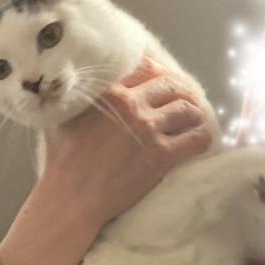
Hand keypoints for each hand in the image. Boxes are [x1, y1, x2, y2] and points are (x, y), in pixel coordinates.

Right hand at [0, 57, 211, 264]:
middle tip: (185, 99)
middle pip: (169, 86)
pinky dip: (202, 138)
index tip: (161, 81)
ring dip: (194, 113)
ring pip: (186, 110)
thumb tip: (76, 86)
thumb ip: (78, 97)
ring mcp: (149, 130)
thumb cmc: (62, 159)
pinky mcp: (162, 155)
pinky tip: (202, 139)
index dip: (157, 73)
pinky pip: (195, 140)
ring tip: (195, 118)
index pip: (144, 70)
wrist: (73, 195)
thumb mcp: (64, 115)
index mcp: (110, 92)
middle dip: (180, 91)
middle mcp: (132, 105)